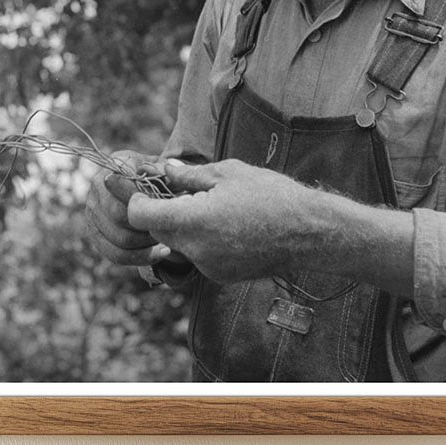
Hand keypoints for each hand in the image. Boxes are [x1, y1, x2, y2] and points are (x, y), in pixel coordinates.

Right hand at [85, 150, 167, 266]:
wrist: (144, 188)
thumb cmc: (158, 177)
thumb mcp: (164, 168)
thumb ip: (166, 172)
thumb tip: (168, 176)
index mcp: (113, 166)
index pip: (125, 188)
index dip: (147, 201)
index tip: (169, 209)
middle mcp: (97, 188)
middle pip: (120, 215)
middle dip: (147, 225)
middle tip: (170, 228)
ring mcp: (93, 213)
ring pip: (119, 239)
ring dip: (147, 243)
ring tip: (168, 239)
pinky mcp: (95, 235)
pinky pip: (116, 254)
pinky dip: (141, 257)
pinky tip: (161, 253)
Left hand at [126, 158, 322, 283]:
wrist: (309, 232)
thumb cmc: (271, 196)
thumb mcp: (228, 173)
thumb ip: (189, 175)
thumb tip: (165, 169)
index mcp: (193, 220)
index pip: (140, 216)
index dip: (136, 200)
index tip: (144, 188)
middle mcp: (195, 249)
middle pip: (156, 231)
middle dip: (159, 212)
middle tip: (176, 192)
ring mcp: (208, 266)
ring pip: (177, 244)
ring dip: (182, 226)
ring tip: (209, 206)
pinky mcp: (220, 275)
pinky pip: (198, 256)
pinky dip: (201, 241)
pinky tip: (226, 226)